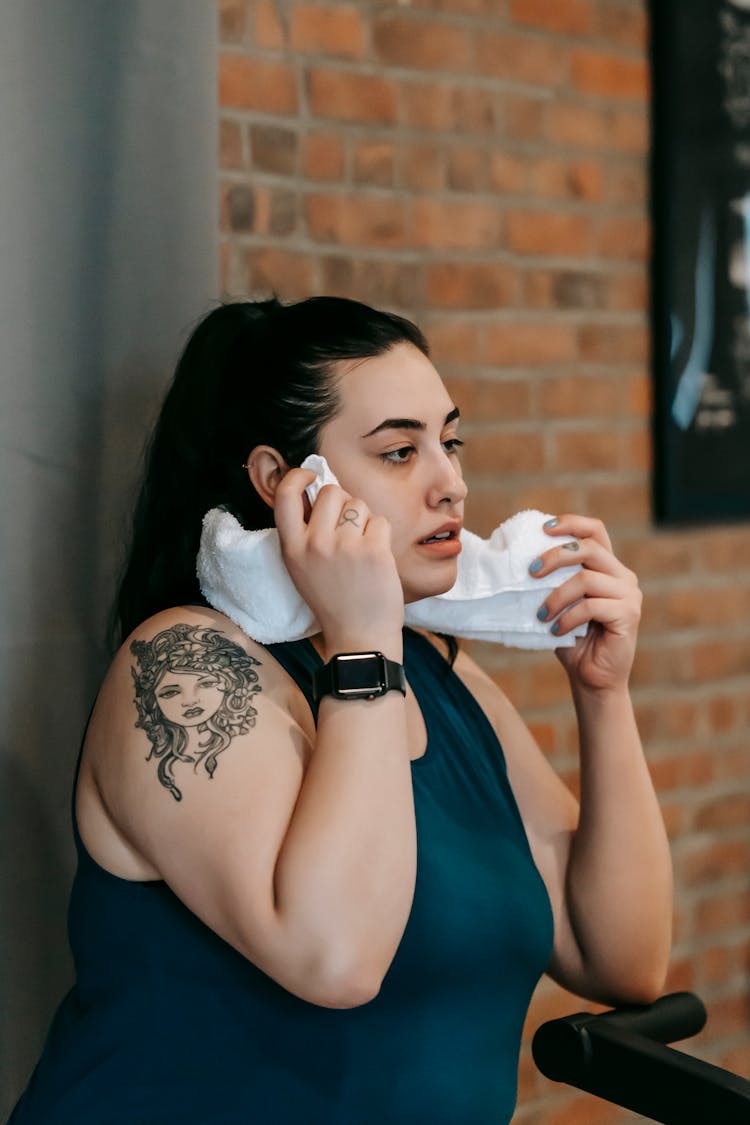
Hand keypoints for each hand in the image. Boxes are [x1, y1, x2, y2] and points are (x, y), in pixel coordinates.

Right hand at [274, 470, 404, 654]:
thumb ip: (306, 532)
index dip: (299, 476)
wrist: (359, 637)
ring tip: (360, 549)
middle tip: (347, 532)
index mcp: (291, 548)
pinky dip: (381, 535)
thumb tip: (318, 486)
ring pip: (358, 503)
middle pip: (332, 492)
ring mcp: (344, 546)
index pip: (285, 494)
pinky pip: (380, 521)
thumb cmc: (333, 600)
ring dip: (364, 520)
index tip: (311, 477)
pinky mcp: (373, 550)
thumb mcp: (302, 568)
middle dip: (343, 504)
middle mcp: (314, 544)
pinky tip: (375, 559)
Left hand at [530, 515, 641, 693]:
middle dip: (554, 556)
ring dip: (556, 596)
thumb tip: (520, 561)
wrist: (592, 678)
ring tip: (541, 615)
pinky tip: (556, 631)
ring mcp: (629, 594)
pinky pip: (591, 605)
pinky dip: (567, 617)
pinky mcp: (629, 614)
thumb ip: (551, 581)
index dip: (571, 523)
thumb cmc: (571, 639)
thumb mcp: (558, 603)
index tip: (543, 529)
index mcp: (607, 567)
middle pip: (588, 548)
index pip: (595, 531)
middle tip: (530, 572)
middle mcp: (622, 576)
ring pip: (586, 578)